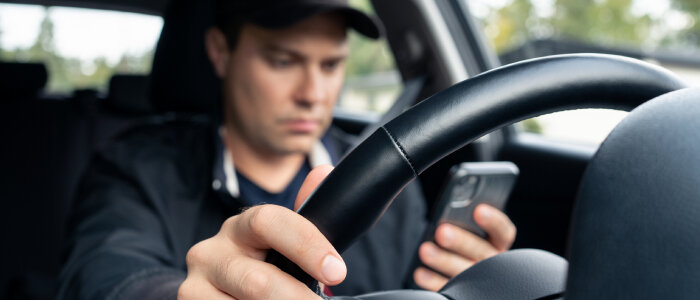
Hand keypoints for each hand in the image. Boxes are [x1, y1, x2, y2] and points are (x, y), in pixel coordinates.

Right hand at [178, 165, 342, 299]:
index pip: (269, 222)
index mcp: (241, 227)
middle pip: (258, 281)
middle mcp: (210, 251)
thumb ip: (305, 215)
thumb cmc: (265, 267)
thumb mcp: (284, 242)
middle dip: (296, 297)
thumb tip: (324, 170)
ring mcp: (195, 283)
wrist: (220, 294)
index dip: (307, 246)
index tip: (337, 272)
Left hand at [413, 204, 515, 290]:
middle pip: (481, 251)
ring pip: (465, 272)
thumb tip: (450, 213)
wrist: (453, 269)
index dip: (493, 221)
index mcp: (497, 242)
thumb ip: (463, 220)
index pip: (503, 232)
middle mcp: (492, 262)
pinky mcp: (462, 294)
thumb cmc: (459, 239)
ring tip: (425, 250)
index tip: (478, 210)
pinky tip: (420, 273)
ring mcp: (478, 280)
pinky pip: (450, 290)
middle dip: (461, 241)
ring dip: (444, 260)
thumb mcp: (466, 228)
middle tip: (442, 232)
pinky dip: (434, 281)